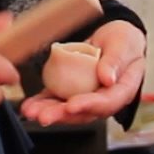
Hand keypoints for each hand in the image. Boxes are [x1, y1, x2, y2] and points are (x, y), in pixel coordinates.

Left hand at [21, 19, 145, 126]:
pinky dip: (43, 102)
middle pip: (84, 112)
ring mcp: (87, 96)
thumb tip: (107, 79)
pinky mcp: (72, 90)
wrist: (115, 37)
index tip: (72, 106)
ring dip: (49, 112)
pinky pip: (57, 98)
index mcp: (122, 90)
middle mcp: (104, 99)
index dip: (89, 105)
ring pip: (68, 109)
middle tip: (44, 116)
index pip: (107, 102)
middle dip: (62, 116)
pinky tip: (30, 106)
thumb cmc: (124, 42)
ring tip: (32, 112)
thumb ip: (116, 61)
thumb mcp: (123, 45)